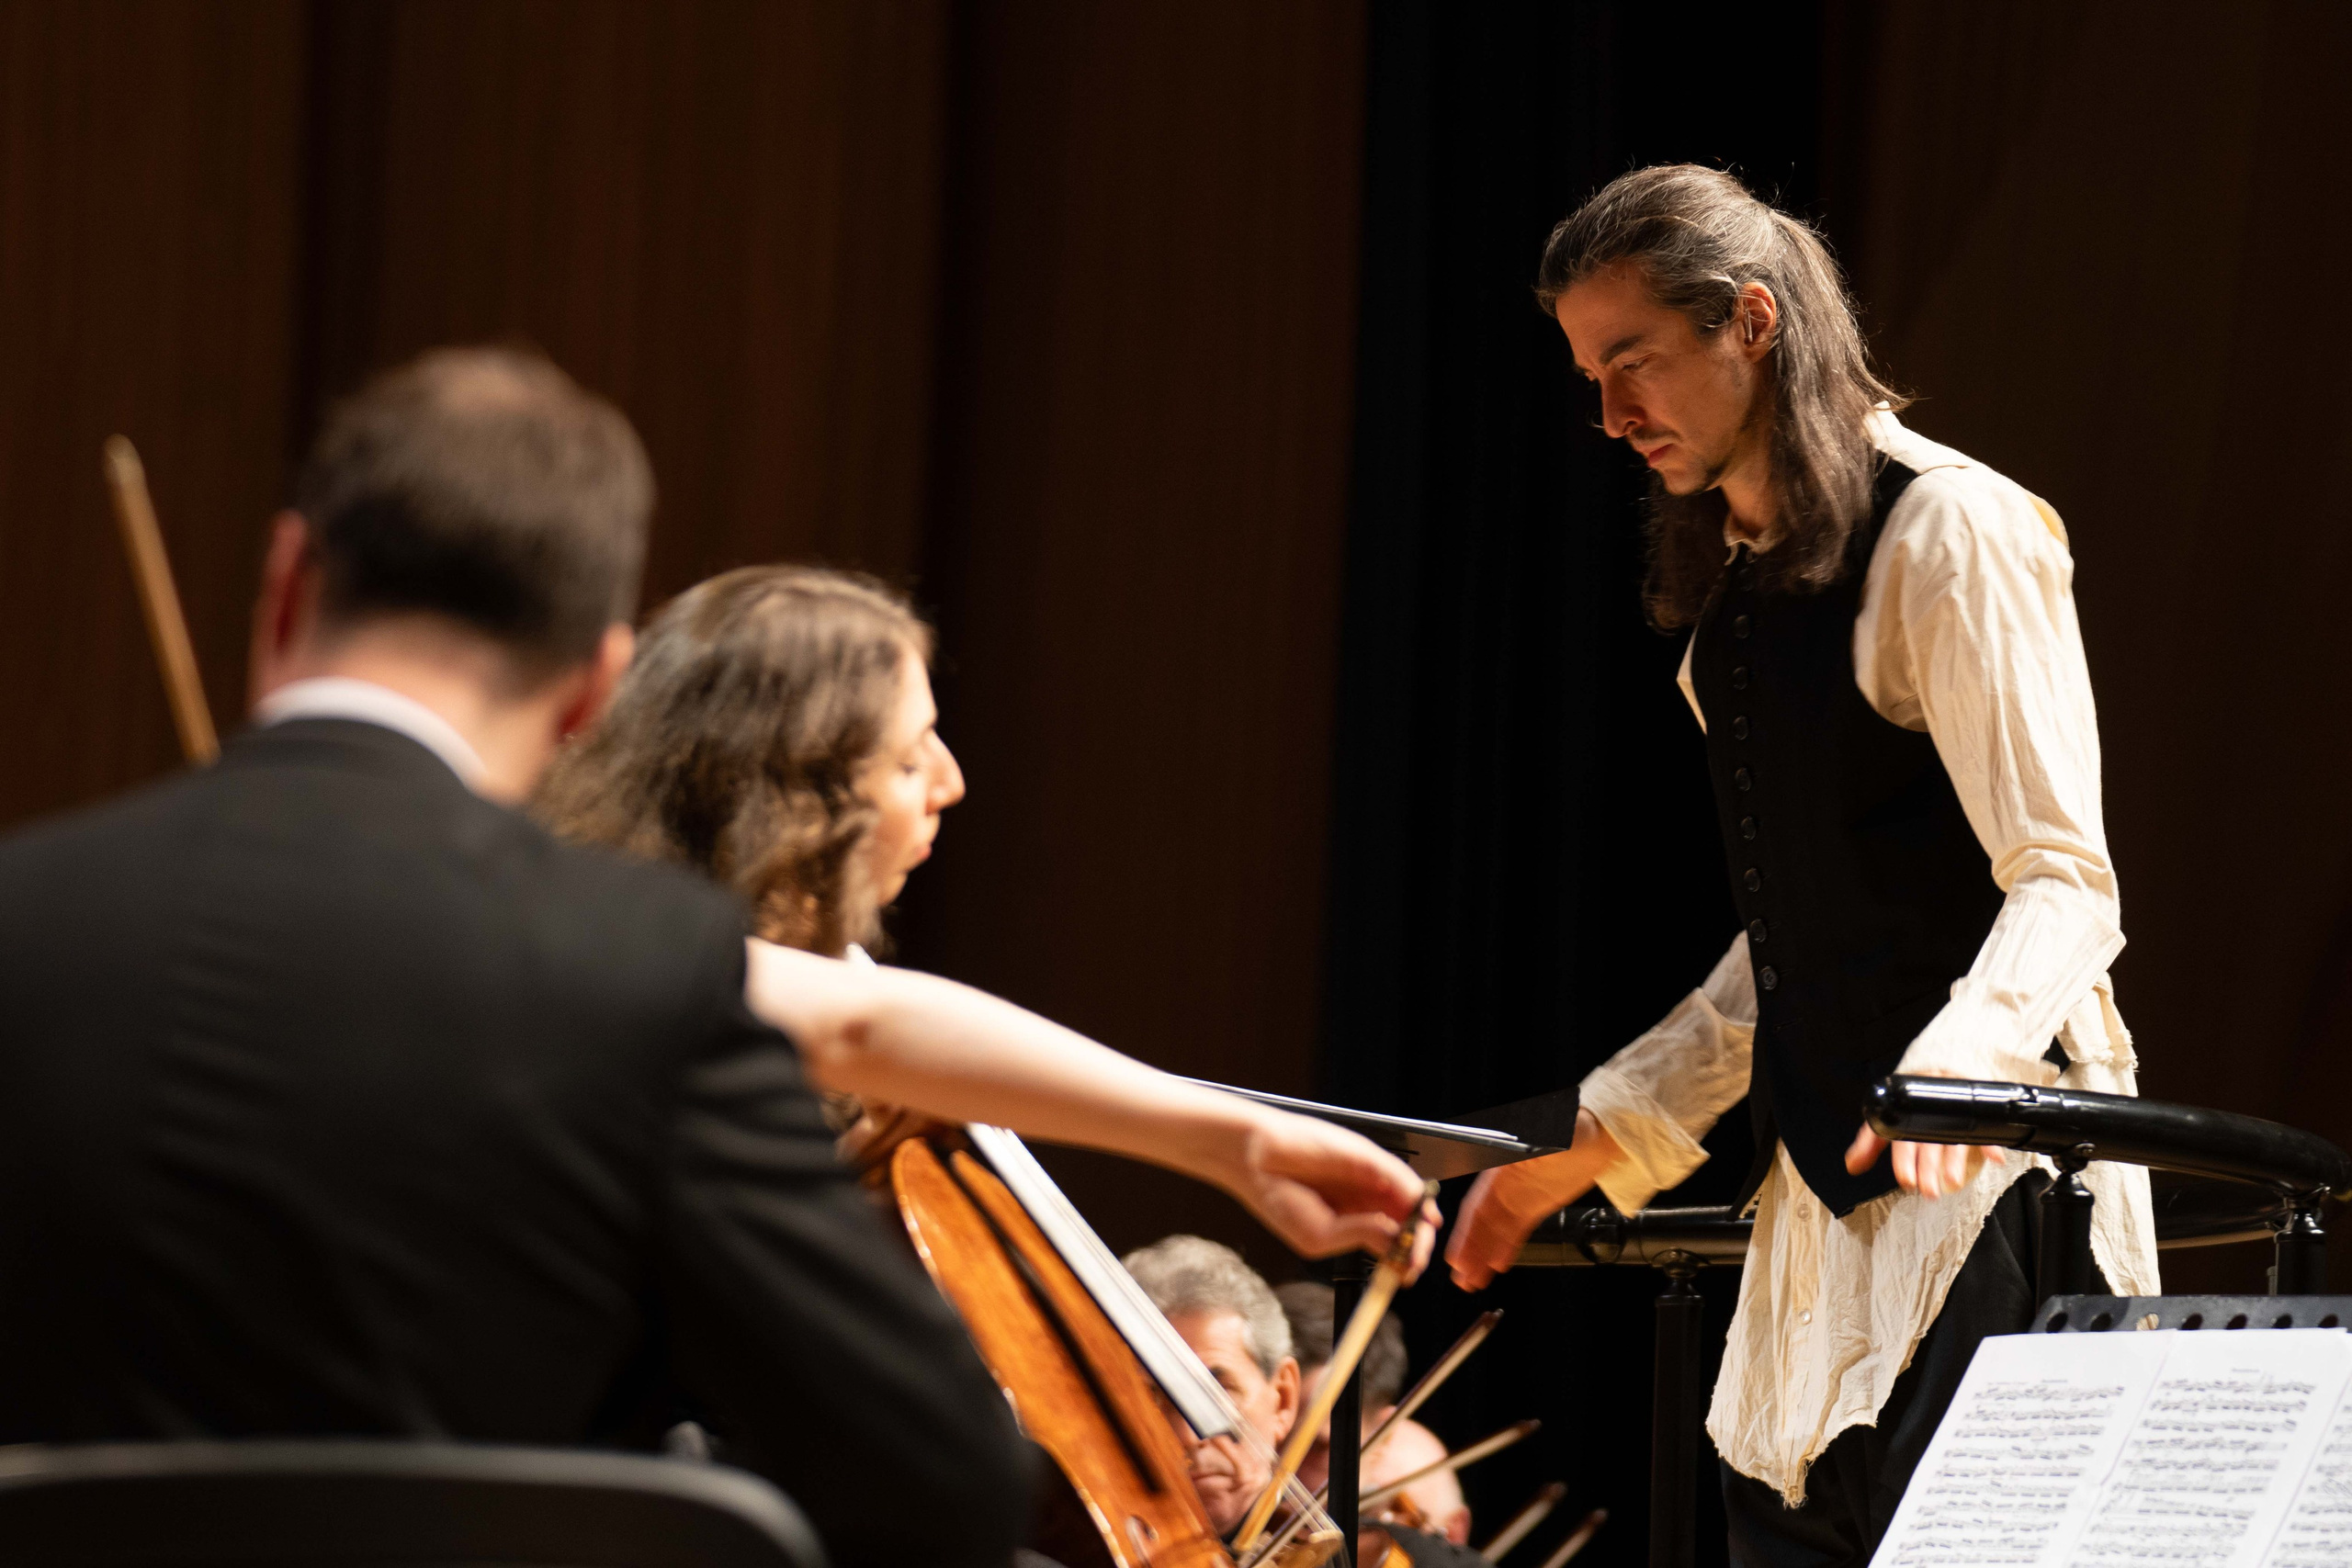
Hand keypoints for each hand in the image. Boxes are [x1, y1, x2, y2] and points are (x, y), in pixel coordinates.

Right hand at [1229, 1110, 1438, 1277]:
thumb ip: (1358, 1237)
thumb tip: (1395, 1241)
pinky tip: (1417, 1211)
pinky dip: (1414, 1194)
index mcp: (1354, 1222)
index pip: (1391, 1242)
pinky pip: (1399, 1175)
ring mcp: (1369, 1178)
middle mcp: (1366, 1200)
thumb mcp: (1319, 1236)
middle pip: (1407, 1223)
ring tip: (1416, 1244)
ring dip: (1420, 1223)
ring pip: (1410, 1200)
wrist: (1255, 1160)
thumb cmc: (1279, 1196)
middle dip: (1416, 1244)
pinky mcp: (1367, 1157)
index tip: (1408, 1274)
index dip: (1404, 1258)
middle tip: (1416, 1261)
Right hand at [1448, 1110, 1621, 1290]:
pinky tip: (1497, 1265)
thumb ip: (1528, 1156)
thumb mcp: (1547, 1139)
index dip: (1466, 1234)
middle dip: (1470, 1251)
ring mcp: (1519, 1196)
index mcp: (1501, 1168)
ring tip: (1473, 1280)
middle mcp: (1504, 1184)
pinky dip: (1505, 1249)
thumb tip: (1513, 1163)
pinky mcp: (1535, 1206)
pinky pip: (1515, 1232)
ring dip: (1483, 1256)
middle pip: (1483, 1223)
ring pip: (1496, 1231)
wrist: (1599, 1136)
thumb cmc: (1573, 1128)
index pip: (1477, 1205)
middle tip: (1460, 1277)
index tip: (1457, 1256)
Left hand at [1843, 1070, 2004, 1198]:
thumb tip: (1852, 1166)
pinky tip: (1994, 1158)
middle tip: (1928, 1190)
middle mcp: (1929, 1111)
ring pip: (1954, 1137)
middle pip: (1929, 1141)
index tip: (1906, 1181)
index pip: (1904, 1138)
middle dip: (1928, 1167)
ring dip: (1954, 1161)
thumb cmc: (1909, 1103)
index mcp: (1907, 1112)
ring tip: (1953, 1181)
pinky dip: (1990, 1143)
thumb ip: (1870, 1143)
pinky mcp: (1974, 1106)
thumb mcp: (1888, 1119)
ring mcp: (1953, 1108)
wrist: (1939, 1068)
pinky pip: (1984, 1124)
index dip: (1904, 1160)